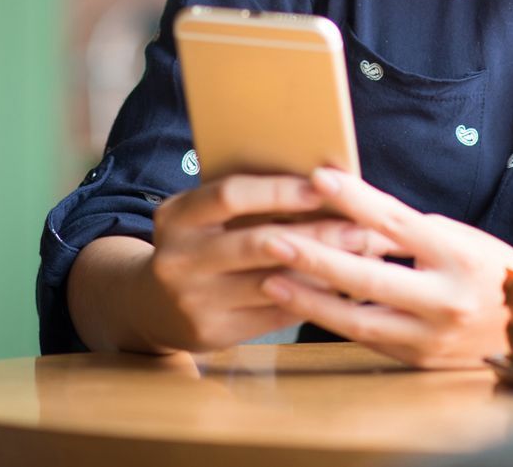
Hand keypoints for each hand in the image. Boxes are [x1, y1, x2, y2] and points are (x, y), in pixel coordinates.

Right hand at [139, 173, 403, 353]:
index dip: (278, 190)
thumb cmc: (198, 244)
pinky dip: (310, 298)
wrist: (150, 305)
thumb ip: (247, 199)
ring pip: (271, 284)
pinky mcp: (211, 333)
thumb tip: (325, 179)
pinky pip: (273, 315)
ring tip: (361, 257)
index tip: (324, 185)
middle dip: (316, 234)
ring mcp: (192, 300)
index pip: (230, 195)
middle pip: (258, 243)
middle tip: (361, 228)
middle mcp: (177, 258)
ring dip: (322, 270)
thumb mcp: (204, 216)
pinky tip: (339, 287)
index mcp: (176, 216)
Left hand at [259, 167, 512, 368]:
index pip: (396, 222)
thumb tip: (350, 216)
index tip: (318, 178)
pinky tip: (302, 307)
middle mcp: (443, 299)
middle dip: (313, 257)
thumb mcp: (455, 237)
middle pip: (366, 278)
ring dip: (309, 300)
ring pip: (357, 320)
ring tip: (270, 280)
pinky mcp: (418, 360)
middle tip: (271, 238)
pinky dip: (332, 321)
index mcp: (456, 255)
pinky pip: (367, 339)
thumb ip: (405, 232)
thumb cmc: (488, 268)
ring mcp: (430, 336)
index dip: (355, 199)